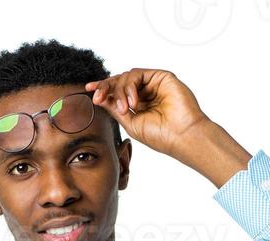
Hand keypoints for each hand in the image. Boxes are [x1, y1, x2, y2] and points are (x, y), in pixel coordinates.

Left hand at [84, 68, 207, 157]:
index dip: (103, 89)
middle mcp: (145, 93)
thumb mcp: (130, 123)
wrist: (181, 136)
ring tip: (125, 108)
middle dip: (105, 87)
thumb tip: (100, 97)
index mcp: (138, 105)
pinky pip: (138, 74)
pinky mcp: (161, 77)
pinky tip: (133, 102)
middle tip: (96, 96)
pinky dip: (130, 86)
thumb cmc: (160, 136)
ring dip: (120, 91)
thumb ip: (115, 108)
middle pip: (119, 81)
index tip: (88, 90)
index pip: (117, 92)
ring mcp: (153, 84)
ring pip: (126, 77)